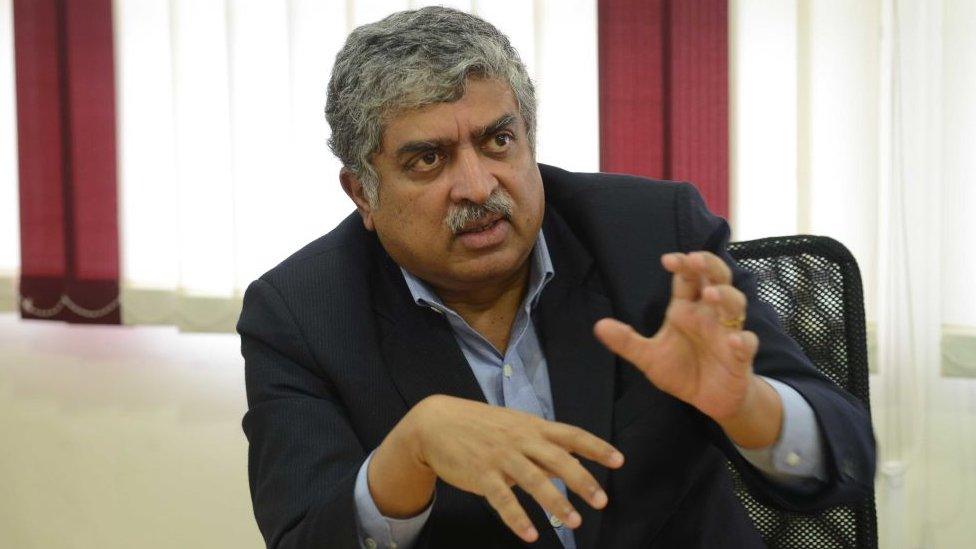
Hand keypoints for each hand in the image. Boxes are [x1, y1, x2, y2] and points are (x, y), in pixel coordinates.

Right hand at [371, 394, 623, 542]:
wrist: (435, 424)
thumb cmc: (480, 426)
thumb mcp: (514, 426)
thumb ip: (541, 444)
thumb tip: (570, 461)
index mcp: (531, 427)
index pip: (571, 435)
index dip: (596, 447)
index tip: (619, 460)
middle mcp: (520, 440)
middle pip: (558, 460)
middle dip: (582, 480)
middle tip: (602, 500)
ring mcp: (500, 457)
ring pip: (534, 481)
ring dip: (556, 503)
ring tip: (574, 522)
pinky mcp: (481, 474)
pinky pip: (502, 500)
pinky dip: (517, 518)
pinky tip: (530, 535)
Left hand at [593, 251, 764, 424]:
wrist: (709, 400)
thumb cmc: (682, 371)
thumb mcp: (649, 357)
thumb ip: (626, 341)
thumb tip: (598, 326)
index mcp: (687, 309)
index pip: (687, 278)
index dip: (682, 264)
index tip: (667, 259)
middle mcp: (709, 315)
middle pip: (716, 279)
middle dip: (709, 266)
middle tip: (695, 260)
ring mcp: (727, 332)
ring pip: (735, 304)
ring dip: (725, 296)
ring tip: (710, 294)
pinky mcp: (740, 357)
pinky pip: (747, 344)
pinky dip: (743, 340)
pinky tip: (734, 340)